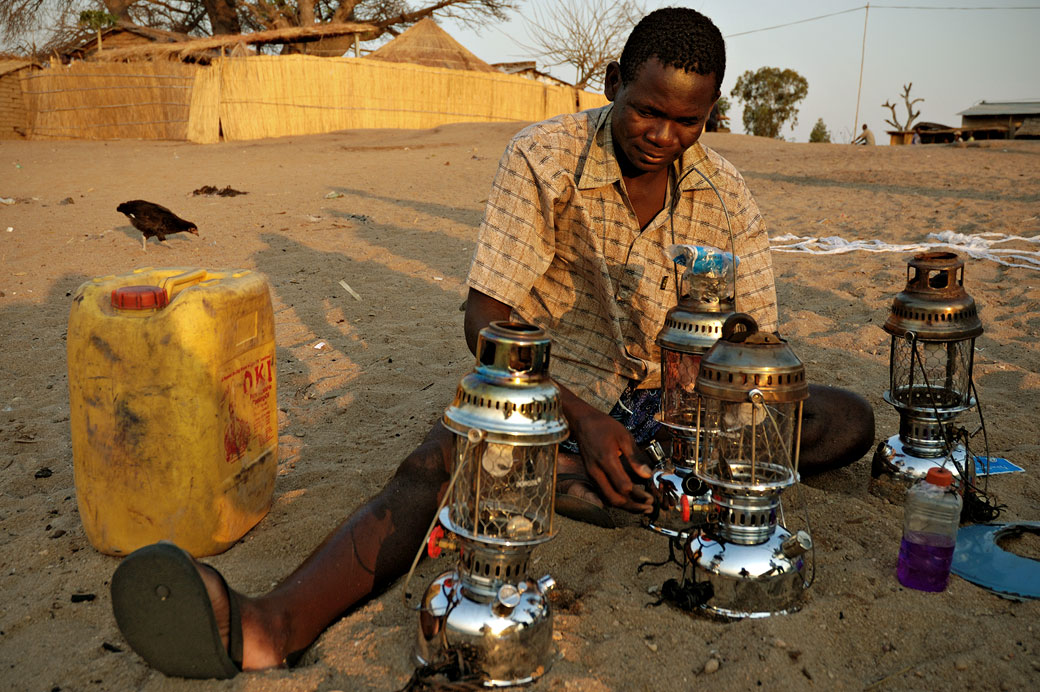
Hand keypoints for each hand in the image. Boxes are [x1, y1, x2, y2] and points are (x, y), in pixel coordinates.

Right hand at [565, 395, 653, 512]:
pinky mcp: (591, 475)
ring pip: (607, 499)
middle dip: (632, 507)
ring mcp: (592, 474)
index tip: (650, 497)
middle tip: (647, 508)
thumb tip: (647, 474)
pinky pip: (603, 493)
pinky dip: (616, 499)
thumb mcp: (624, 437)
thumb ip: (635, 458)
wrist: (582, 422)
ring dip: (624, 505)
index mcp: (607, 460)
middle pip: (614, 499)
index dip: (638, 495)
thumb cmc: (603, 426)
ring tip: (640, 507)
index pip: (623, 486)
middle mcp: (596, 471)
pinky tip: (628, 499)